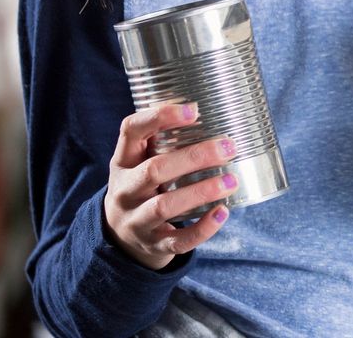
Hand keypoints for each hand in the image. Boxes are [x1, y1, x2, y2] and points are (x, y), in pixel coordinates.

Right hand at [102, 102, 240, 269]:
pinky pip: (177, 241)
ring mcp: (136, 220)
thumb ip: (164, 138)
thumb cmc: (143, 184)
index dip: (159, 116)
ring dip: (201, 191)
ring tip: (231, 180)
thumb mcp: (141, 160)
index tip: (194, 109)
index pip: (130, 130)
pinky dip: (202, 229)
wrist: (121, 237)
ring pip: (164, 206)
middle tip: (228, 147)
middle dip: (194, 157)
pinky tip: (223, 212)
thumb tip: (216, 107)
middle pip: (154, 170)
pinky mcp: (152, 244)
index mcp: (123, 160)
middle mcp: (125, 190)